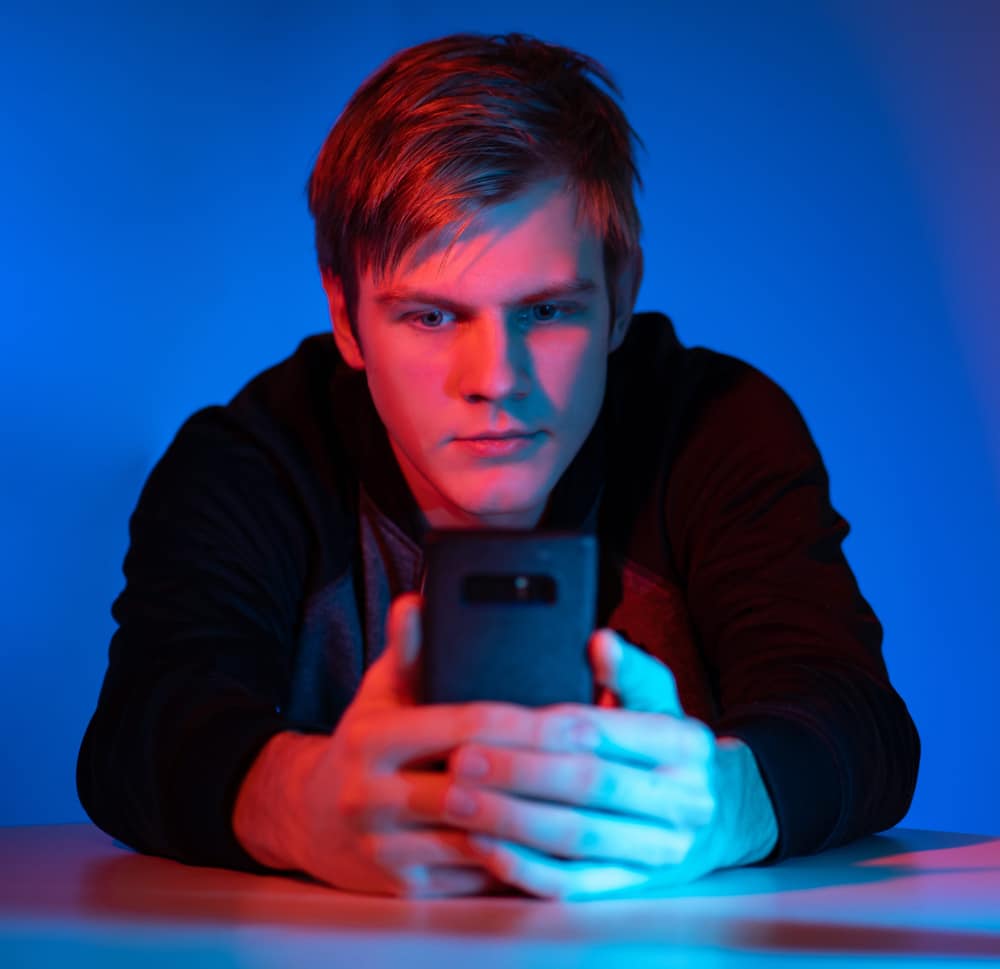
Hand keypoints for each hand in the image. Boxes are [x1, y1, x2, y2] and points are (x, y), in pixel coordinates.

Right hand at [233, 594, 606, 897]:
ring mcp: (387, 849)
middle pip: (473, 787)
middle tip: (598, 764)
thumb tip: (419, 601)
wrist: (310, 817)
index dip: (524, 724)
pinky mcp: (405, 889)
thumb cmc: (362, 743)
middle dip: (541, 776)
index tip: (576, 719)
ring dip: (537, 825)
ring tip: (589, 806)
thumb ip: (408, 651)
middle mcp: (372, 796)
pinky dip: (517, 861)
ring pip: (478, 839)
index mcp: (373, 739)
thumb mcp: (379, 691)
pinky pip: (473, 877)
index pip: (462, 726)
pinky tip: (557, 843)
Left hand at [440, 630, 778, 899]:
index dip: (548, 727)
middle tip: (460, 761)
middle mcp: (682, 800)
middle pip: (590, 785)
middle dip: (519, 774)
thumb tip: (601, 642)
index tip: (490, 719)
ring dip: (511, 822)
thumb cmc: (662, 744)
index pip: (608, 731)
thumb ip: (628, 669)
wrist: (709, 813)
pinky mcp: (630, 886)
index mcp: (685, 744)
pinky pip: (574, 884)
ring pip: (577, 839)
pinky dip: (525, 867)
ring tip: (457, 802)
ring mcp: (659, 849)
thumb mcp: (656, 697)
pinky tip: (483, 847)